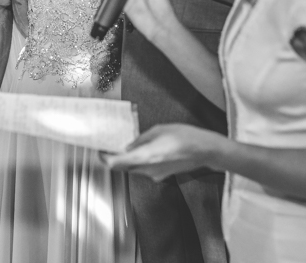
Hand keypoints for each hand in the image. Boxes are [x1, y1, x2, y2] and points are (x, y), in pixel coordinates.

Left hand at [103, 123, 220, 180]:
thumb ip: (141, 140)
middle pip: (124, 167)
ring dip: (128, 160)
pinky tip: (147, 149)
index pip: (116, 163)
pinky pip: (146, 170)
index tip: (100, 151)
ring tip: (129, 145)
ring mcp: (155, 175)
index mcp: (145, 156)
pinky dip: (141, 161)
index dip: (105, 159)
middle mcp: (148, 170)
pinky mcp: (162, 175)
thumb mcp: (159, 130)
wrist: (205, 150)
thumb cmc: (184, 136)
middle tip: (112, 146)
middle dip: (116, 158)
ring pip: (134, 169)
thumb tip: (129, 146)